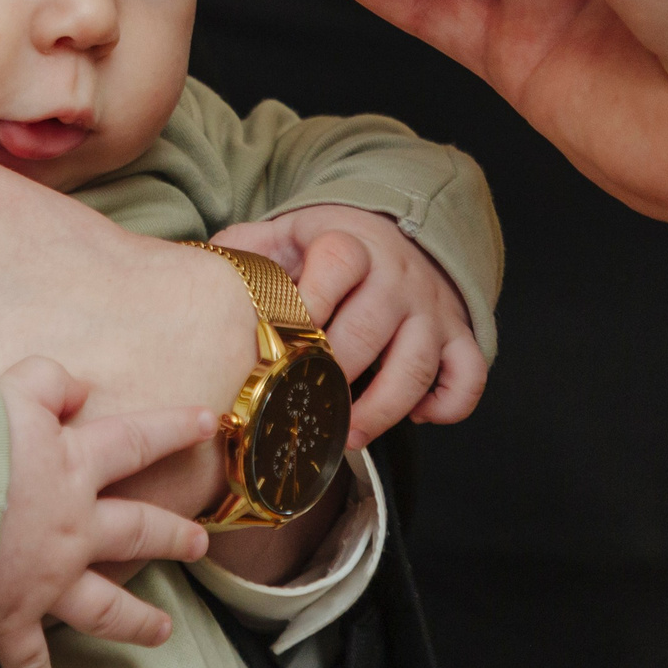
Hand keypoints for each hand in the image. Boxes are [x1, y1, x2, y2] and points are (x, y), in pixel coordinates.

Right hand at [0, 356, 211, 667]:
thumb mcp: (7, 390)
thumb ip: (48, 382)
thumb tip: (82, 387)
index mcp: (72, 467)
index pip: (135, 441)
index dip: (173, 428)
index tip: (207, 422)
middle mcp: (72, 528)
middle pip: (137, 531)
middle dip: (172, 535)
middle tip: (198, 543)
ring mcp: (46, 580)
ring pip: (106, 607)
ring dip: (136, 622)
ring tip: (162, 631)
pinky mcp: (8, 621)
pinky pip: (28, 658)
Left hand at [212, 204, 483, 445]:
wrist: (396, 231)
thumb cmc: (326, 248)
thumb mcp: (285, 235)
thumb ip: (244, 251)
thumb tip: (199, 276)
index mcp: (351, 245)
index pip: (339, 262)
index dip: (312, 300)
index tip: (283, 338)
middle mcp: (398, 278)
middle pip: (371, 328)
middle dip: (334, 374)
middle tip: (301, 406)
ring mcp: (432, 311)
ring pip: (417, 365)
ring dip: (382, 408)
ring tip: (347, 436)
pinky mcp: (458, 338)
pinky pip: (468, 378)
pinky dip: (449, 405)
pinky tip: (417, 417)